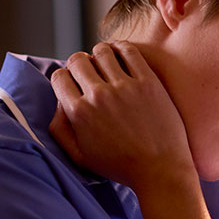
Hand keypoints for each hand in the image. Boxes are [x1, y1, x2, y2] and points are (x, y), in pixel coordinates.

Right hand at [49, 41, 194, 189]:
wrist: (160, 170)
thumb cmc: (120, 166)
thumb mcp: (79, 157)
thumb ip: (60, 129)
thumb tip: (58, 103)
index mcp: (79, 112)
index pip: (60, 76)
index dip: (64, 78)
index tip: (74, 83)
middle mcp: (99, 95)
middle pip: (77, 59)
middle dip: (79, 64)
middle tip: (90, 73)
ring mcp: (125, 87)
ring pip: (101, 50)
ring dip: (99, 54)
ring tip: (106, 65)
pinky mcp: (148, 81)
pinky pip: (129, 51)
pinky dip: (121, 48)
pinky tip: (122, 55)